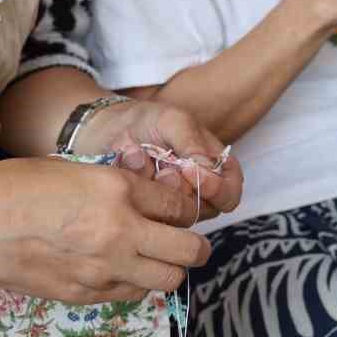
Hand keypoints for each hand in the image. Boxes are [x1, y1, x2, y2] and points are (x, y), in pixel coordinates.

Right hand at [0, 157, 210, 303]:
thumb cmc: (20, 185)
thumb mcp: (79, 169)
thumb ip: (119, 186)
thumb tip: (150, 198)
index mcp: (118, 190)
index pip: (181, 205)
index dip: (186, 207)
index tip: (180, 210)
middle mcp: (119, 231)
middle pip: (188, 251)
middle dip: (196, 247)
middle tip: (191, 243)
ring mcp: (102, 268)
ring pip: (167, 280)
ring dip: (168, 269)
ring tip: (155, 258)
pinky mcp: (84, 293)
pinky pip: (130, 293)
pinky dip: (134, 282)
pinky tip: (119, 268)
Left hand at [74, 99, 242, 220]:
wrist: (106, 126)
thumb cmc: (147, 120)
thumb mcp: (173, 120)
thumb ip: (193, 143)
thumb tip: (207, 171)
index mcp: (213, 169)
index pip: (230, 194)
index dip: (218, 190)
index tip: (191, 171)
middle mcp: (196, 192)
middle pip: (203, 210)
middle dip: (180, 190)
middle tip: (162, 169)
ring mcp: (170, 204)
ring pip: (175, 216)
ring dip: (155, 186)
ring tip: (138, 157)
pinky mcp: (146, 212)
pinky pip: (147, 214)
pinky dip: (135, 187)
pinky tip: (126, 162)